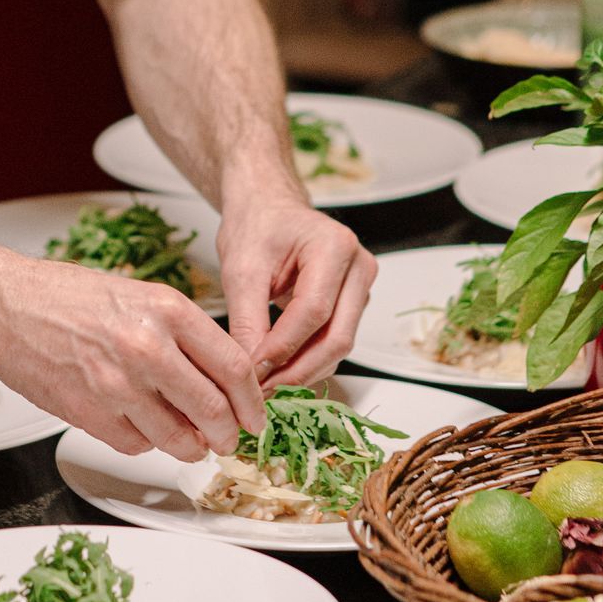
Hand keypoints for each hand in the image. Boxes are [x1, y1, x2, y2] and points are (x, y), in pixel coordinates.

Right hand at [0, 255, 266, 461]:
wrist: (6, 308)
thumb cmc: (66, 297)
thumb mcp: (138, 296)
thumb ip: (182, 335)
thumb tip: (220, 379)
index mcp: (166, 310)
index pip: (234, 368)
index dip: (252, 401)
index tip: (255, 415)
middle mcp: (147, 347)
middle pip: (215, 411)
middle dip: (228, 433)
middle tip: (228, 437)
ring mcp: (119, 385)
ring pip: (179, 439)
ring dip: (190, 445)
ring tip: (187, 436)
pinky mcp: (92, 415)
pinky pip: (138, 445)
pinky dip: (145, 442)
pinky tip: (137, 421)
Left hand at [215, 197, 376, 388]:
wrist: (266, 209)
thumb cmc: (256, 227)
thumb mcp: (241, 269)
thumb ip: (247, 320)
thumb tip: (252, 372)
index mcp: (334, 246)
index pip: (314, 311)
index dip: (284, 347)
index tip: (253, 372)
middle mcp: (359, 267)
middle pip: (336, 336)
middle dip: (298, 369)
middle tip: (262, 391)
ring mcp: (361, 286)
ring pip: (339, 344)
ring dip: (303, 371)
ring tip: (266, 386)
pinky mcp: (353, 303)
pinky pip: (334, 340)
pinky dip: (308, 360)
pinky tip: (280, 372)